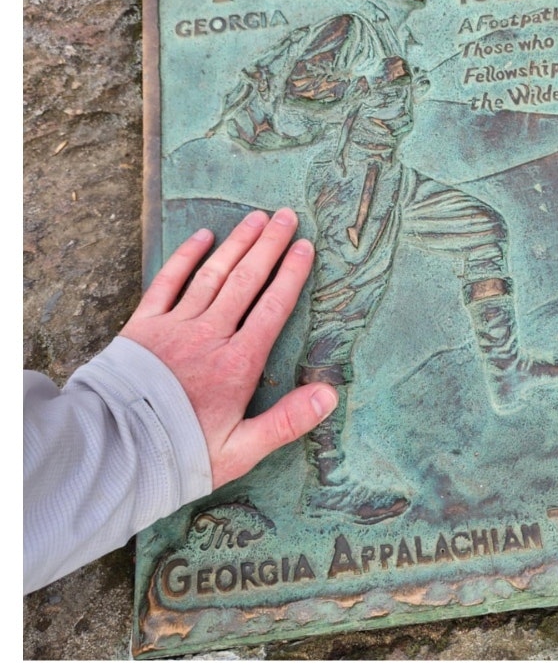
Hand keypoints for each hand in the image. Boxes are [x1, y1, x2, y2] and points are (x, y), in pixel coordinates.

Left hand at [121, 208, 334, 488]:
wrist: (115, 450)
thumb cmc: (182, 453)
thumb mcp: (242, 449)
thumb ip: (287, 421)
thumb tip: (329, 395)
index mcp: (238, 363)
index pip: (273, 307)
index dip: (291, 274)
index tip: (305, 247)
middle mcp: (209, 336)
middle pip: (246, 281)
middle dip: (269, 245)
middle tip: (287, 216)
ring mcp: (175, 327)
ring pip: (213, 275)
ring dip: (236, 244)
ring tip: (256, 218)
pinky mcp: (143, 326)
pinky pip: (168, 282)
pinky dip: (186, 257)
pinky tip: (202, 237)